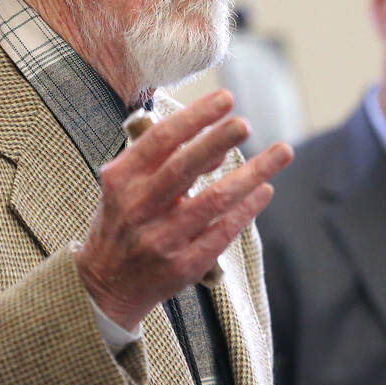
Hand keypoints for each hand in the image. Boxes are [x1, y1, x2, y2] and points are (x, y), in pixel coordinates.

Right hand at [74, 90, 292, 329]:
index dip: (195, 117)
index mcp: (123, 179)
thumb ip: (167, 160)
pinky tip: (265, 190)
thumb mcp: (129, 186)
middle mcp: (139, 207)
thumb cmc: (123, 221)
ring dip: (252, 174)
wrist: (104, 286)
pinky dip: (246, 208)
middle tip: (245, 123)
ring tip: (281, 152)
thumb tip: (220, 143)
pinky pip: (222, 232)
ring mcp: (161, 239)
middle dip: (217, 141)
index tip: (226, 98)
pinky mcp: (182, 266)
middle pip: (183, 167)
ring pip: (213, 200)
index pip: (161, 140)